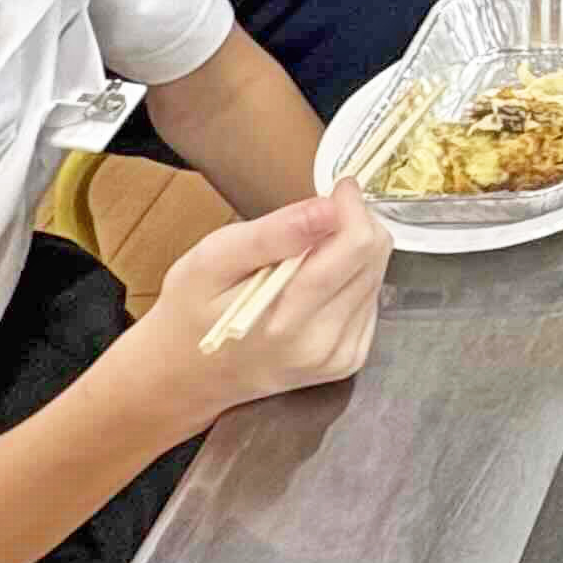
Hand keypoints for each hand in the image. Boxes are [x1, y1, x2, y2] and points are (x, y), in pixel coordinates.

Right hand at [131, 183, 391, 433]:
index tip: (337, 187)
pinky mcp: (347, 360)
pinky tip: (316, 285)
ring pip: (377, 276)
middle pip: (373, 258)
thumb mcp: (213, 259)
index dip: (353, 207)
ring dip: (353, 254)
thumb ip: (274, 233)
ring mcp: (338, 356)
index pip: (355, 246)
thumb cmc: (191, 309)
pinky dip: (351, 282)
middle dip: (355, 226)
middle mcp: (320, 344)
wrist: (185, 375)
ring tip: (308, 257)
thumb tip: (329, 207)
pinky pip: (370, 301)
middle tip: (319, 219)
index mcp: (285, 319)